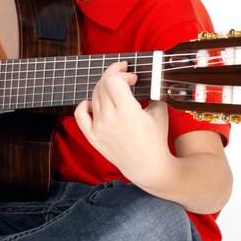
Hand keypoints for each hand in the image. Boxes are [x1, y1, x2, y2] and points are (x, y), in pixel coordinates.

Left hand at [74, 61, 171, 186]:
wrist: (147, 166)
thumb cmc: (156, 140)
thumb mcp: (160, 112)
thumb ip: (153, 92)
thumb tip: (149, 78)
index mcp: (128, 112)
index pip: (113, 81)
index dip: (123, 74)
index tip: (133, 78)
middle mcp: (110, 119)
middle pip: (103, 85)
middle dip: (114, 74)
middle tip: (123, 73)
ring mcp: (98, 128)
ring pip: (94, 96)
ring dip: (105, 87)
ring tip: (115, 88)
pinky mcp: (92, 136)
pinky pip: (80, 114)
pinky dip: (85, 104)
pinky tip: (94, 102)